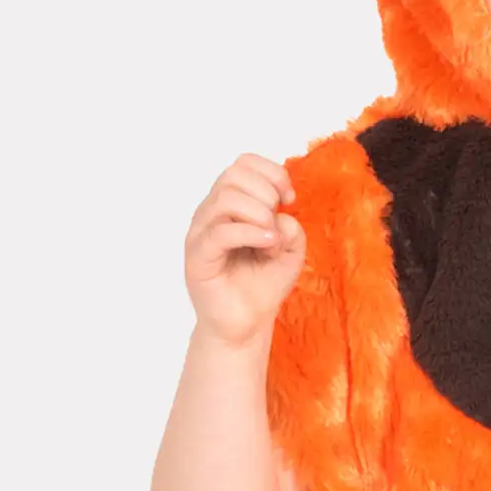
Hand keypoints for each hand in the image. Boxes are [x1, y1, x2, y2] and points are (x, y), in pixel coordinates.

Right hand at [185, 152, 305, 348]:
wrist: (245, 325)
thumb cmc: (262, 286)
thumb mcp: (290, 252)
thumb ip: (292, 227)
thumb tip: (282, 216)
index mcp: (230, 205)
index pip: (243, 164)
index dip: (271, 173)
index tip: (290, 199)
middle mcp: (211, 214)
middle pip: (233, 175)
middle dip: (266, 192)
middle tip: (277, 222)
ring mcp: (201, 234)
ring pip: (225, 198)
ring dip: (259, 213)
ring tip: (272, 239)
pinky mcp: (198, 258)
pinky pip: (220, 232)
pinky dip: (251, 233)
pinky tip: (269, 245)